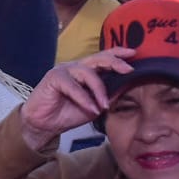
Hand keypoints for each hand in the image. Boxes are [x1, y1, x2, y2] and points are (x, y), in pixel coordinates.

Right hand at [19, 50, 134, 151]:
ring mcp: (65, 70)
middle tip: (128, 69)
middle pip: (98, 58)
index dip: (118, 54)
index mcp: (86, 71)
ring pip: (87, 73)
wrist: (45, 125)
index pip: (104, 58)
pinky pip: (73, 86)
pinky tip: (91, 108)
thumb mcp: (94, 107)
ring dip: (99, 90)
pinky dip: (84, 98)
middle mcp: (76, 67)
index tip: (134, 54)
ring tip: (104, 106)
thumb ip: (107, 97)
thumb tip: (124, 89)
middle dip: (114, 62)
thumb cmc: (67, 113)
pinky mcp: (54, 77)